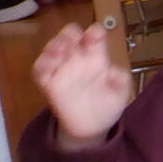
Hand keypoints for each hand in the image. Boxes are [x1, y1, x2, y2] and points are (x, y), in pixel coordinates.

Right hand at [34, 22, 131, 148]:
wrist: (91, 128)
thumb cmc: (106, 106)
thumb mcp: (120, 96)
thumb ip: (121, 83)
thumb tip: (116, 72)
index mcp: (96, 58)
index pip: (94, 38)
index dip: (94, 32)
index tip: (96, 33)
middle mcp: (77, 60)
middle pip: (70, 39)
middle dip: (70, 33)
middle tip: (73, 34)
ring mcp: (62, 71)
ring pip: (53, 50)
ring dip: (55, 45)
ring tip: (60, 46)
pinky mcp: (49, 84)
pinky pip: (41, 71)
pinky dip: (42, 65)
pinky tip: (48, 63)